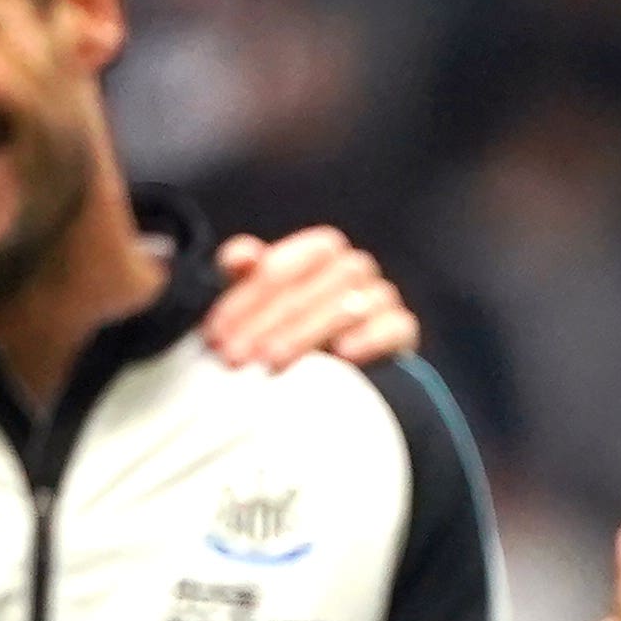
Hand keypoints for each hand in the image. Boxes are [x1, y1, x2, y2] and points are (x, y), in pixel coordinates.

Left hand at [205, 229, 418, 371]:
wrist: (346, 370)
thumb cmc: (294, 327)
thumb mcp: (260, 303)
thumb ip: (244, 277)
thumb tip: (239, 258)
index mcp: (320, 251)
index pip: (282, 266)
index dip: (246, 300)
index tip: (217, 335)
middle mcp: (354, 267)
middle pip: (313, 285)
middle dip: (270, 322)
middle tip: (237, 357)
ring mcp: (381, 295)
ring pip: (350, 304)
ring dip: (307, 332)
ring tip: (275, 361)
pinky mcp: (402, 328)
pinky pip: (395, 325)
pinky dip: (370, 337)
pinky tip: (343, 354)